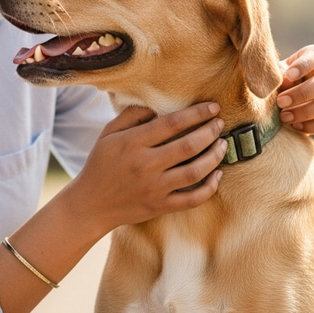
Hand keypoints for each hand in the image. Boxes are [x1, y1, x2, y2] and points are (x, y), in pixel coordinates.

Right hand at [65, 103, 226, 234]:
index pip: (172, 123)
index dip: (197, 113)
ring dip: (214, 156)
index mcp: (132, 143)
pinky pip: (192, 199)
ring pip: (195, 171)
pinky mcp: (160, 206)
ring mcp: (154, 188)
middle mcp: (145, 165)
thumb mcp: (108, 134)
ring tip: (223, 144)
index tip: (212, 108)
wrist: (90, 204)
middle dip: (210, 131)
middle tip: (220, 123)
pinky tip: (218, 175)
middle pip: (188, 145)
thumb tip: (156, 106)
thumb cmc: (100, 165)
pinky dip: (210, 188)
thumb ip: (131, 116)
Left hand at [276, 45, 313, 134]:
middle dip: (302, 93)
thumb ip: (277, 75)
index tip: (288, 75)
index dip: (304, 65)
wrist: (282, 102)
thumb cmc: (276, 82)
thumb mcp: (274, 74)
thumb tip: (282, 82)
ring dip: (306, 112)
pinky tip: (295, 126)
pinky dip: (313, 126)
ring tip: (284, 116)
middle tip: (280, 102)